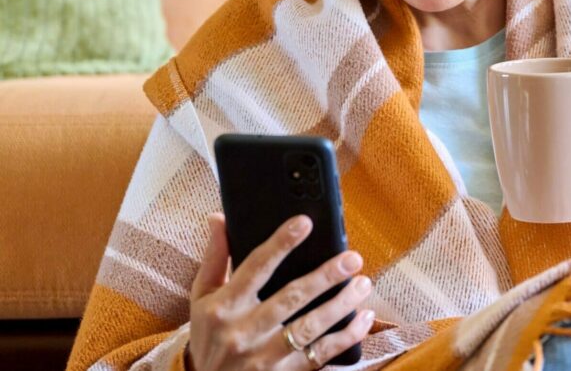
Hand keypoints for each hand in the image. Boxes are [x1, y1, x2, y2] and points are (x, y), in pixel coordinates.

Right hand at [186, 214, 374, 369]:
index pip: (256, 267)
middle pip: (291, 297)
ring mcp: (264, 357)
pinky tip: (364, 318)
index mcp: (223, 307)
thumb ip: (215, 259)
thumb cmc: (208, 337)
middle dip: (325, 276)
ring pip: (310, 326)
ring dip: (341, 304)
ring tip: (363, 283)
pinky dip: (347, 336)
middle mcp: (243, 332)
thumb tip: (219, 217)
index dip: (281, 243)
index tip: (305, 222)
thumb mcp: (202, 299)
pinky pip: (321, 354)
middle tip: (352, 258)